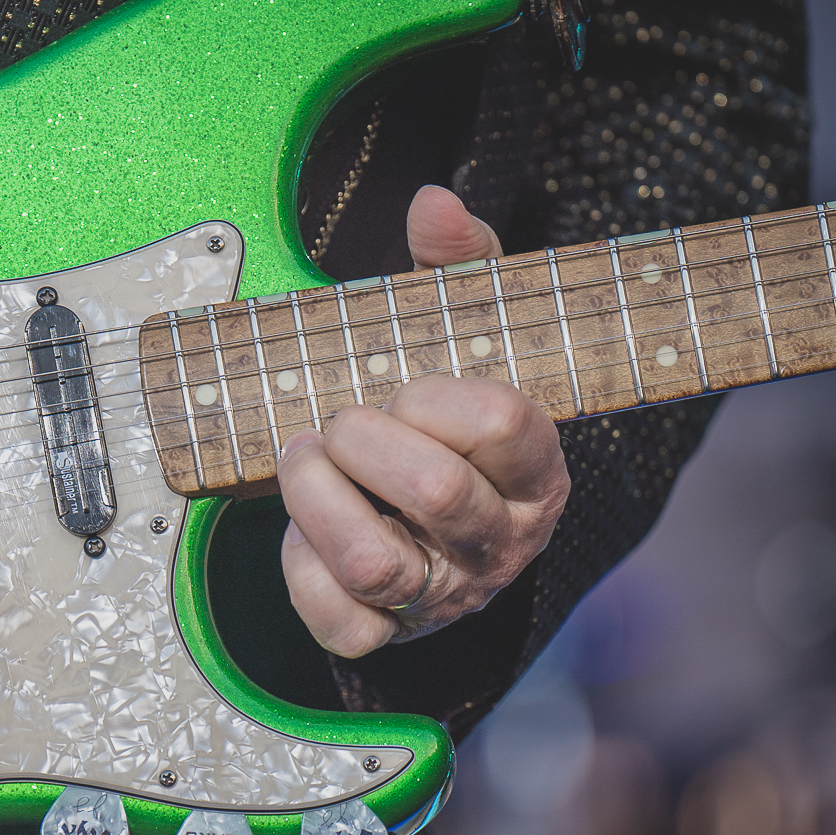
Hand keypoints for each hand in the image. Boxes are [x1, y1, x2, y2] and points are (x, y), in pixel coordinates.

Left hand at [277, 186, 569, 655]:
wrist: (424, 517)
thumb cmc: (443, 420)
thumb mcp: (464, 334)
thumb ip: (458, 266)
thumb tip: (433, 204)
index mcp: (535, 471)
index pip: (503, 423)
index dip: (435, 395)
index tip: (403, 387)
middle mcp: (497, 542)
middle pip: (435, 489)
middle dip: (363, 438)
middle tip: (338, 419)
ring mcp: (441, 593)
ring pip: (374, 560)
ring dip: (317, 497)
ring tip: (305, 459)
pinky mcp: (384, 630)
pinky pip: (336, 619)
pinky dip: (300, 567)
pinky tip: (302, 529)